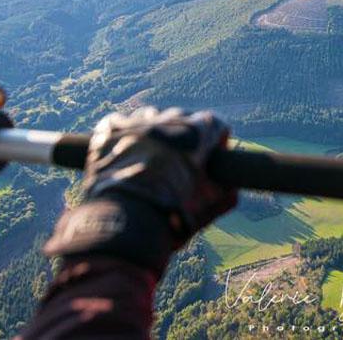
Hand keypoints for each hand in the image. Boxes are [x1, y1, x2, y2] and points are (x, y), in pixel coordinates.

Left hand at [44, 107, 236, 269]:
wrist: (121, 225)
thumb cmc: (169, 220)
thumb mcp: (203, 213)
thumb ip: (223, 200)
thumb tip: (233, 193)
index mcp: (197, 136)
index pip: (214, 124)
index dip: (216, 140)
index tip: (212, 155)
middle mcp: (168, 122)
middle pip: (183, 118)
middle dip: (185, 136)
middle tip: (179, 161)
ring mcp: (137, 124)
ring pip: (151, 117)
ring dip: (155, 131)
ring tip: (150, 156)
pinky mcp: (109, 131)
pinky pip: (119, 123)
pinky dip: (124, 134)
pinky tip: (123, 153)